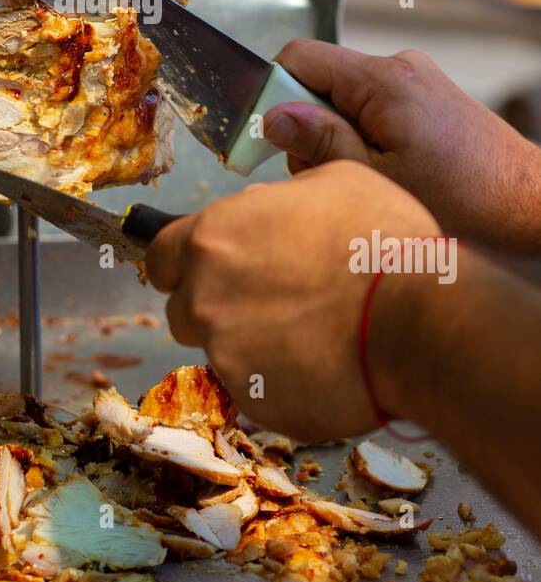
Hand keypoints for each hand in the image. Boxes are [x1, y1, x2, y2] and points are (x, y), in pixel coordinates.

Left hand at [145, 161, 438, 440]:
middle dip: (216, 306)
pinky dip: (280, 382)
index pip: (160, 257)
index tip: (210, 269)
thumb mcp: (335, 181)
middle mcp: (204, 297)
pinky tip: (323, 365)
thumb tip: (264, 203)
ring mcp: (225, 354)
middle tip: (272, 303)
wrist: (421, 320)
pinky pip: (255, 390)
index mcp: (212, 237)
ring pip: (219, 352)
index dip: (183, 264)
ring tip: (307, 335)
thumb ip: (281, 195)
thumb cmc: (382, 240)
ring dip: (247, 346)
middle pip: (184, 309)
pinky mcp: (254, 401)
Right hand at [263, 40, 540, 251]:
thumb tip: (272, 116)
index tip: (264, 138)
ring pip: (345, 99)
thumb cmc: (465, 202)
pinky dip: (364, 139)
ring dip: (337, 139)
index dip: (271, 93)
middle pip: (320, 81)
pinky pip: (374, 108)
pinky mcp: (429, 99)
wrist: (530, 206)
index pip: (300, 57)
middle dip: (308, 128)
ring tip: (363, 185)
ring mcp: (418, 80)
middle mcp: (401, 68)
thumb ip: (322, 144)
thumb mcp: (377, 181)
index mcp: (385, 81)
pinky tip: (383, 178)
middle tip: (324, 179)